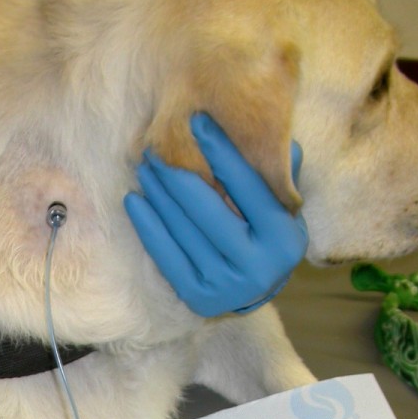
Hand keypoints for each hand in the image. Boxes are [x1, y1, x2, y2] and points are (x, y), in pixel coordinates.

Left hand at [124, 113, 307, 316]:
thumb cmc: (267, 234)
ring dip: (159, 196)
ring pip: (184, 231)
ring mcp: (226, 286)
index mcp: (283, 237)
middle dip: (178, 175)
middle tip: (156, 147)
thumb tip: (263, 129)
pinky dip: (148, 226)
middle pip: (209, 210)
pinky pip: (166, 256)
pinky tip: (134, 202)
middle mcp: (257, 266)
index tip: (196, 121)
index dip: (220, 152)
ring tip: (145, 169)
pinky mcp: (198, 297)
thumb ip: (275, 170)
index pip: (247, 186)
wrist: (256, 290)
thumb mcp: (282, 204)